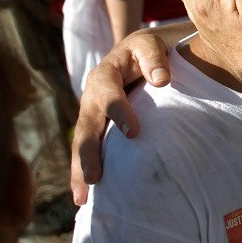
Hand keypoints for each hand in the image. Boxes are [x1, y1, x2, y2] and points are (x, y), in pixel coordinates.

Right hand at [70, 29, 172, 202]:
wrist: (138, 53)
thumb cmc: (148, 50)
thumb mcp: (151, 44)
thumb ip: (154, 57)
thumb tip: (161, 80)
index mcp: (105, 74)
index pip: (108, 93)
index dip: (119, 111)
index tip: (134, 132)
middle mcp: (92, 97)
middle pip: (87, 126)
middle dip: (88, 153)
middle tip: (95, 177)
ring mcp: (91, 114)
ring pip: (81, 144)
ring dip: (80, 170)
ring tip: (83, 197)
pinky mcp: (96, 128)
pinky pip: (87, 151)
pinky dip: (83, 173)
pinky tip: (84, 198)